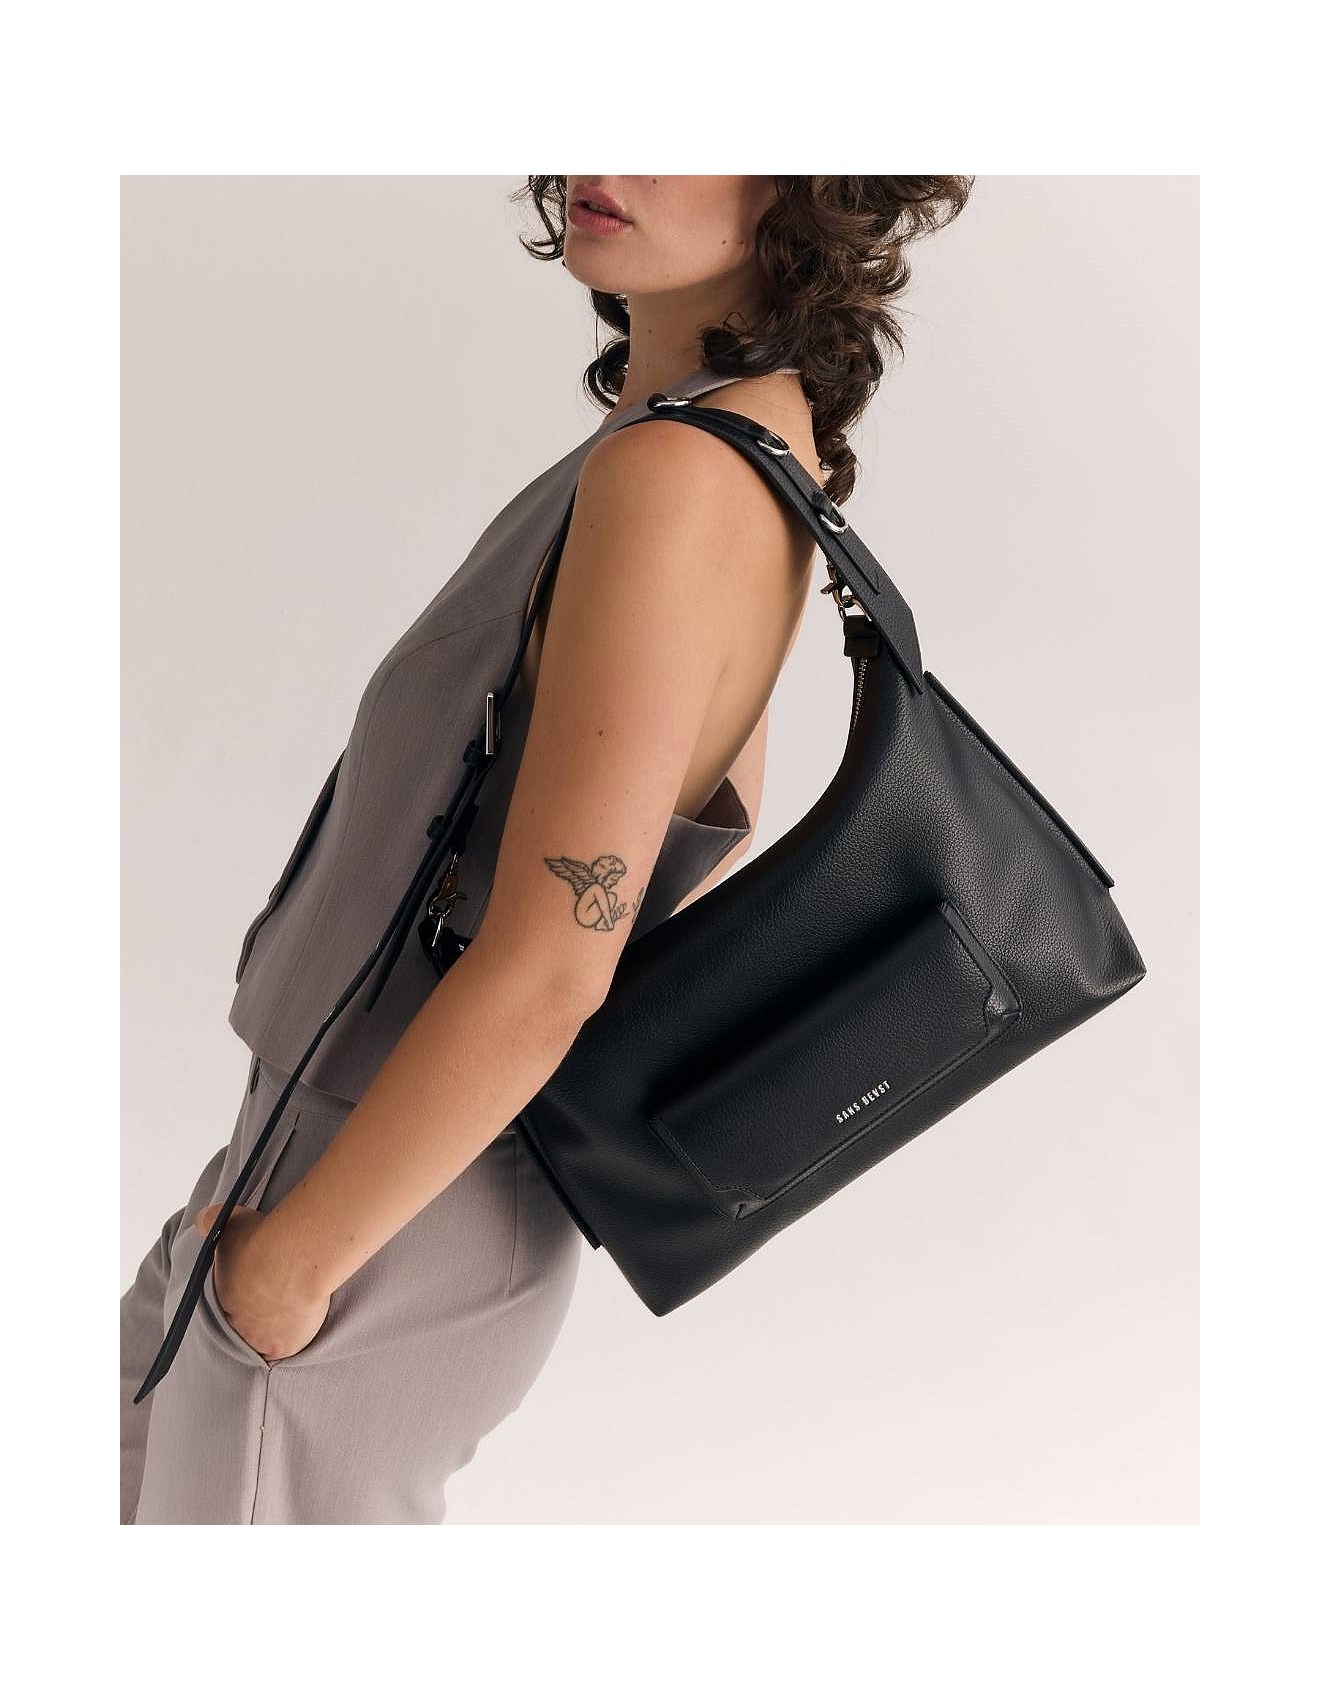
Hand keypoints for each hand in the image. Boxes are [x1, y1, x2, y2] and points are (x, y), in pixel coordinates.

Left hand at [194, 1202, 332, 1361]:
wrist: (294, 1256)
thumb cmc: (262, 1240)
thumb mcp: (230, 1223)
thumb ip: (211, 1222)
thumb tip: (201, 1221)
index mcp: (221, 1297)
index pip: (225, 1306)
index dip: (238, 1299)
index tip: (250, 1291)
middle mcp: (236, 1323)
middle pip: (242, 1328)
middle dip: (253, 1319)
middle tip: (270, 1305)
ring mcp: (259, 1338)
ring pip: (262, 1342)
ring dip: (272, 1332)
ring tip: (286, 1318)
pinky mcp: (284, 1346)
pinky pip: (287, 1349)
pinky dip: (293, 1341)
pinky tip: (300, 1328)